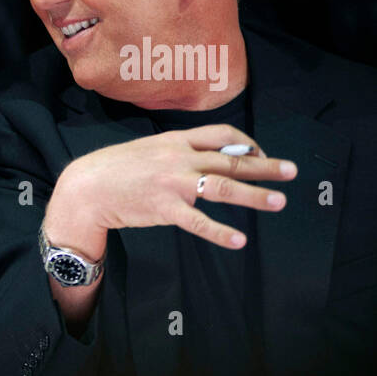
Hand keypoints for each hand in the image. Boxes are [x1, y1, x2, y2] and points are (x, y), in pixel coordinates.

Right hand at [48, 123, 296, 253]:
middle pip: (231, 160)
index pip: (222, 135)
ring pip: (223, 187)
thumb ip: (177, 152)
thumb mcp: (148, 149)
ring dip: (255, 195)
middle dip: (265, 166)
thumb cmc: (114, 169)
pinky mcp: (164, 208)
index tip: (260, 153)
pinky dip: (220, 232)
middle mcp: (178, 158)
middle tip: (292, 172)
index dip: (247, 142)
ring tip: (279, 201)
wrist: (85, 188)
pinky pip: (198, 221)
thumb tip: (205, 159)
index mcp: (175, 141)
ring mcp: (172, 183)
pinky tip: (238, 240)